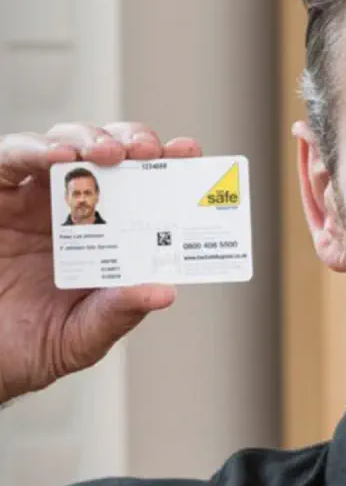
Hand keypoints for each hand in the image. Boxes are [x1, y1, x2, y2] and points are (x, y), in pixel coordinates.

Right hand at [0, 122, 201, 403]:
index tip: (188, 152)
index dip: (166, 162)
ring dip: (91, 139)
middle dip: (132, 141)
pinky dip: (34, 150)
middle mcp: (73, 208)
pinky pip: (12, 158)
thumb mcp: (83, 335)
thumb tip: (164, 292)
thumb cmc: (31, 345)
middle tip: (148, 150)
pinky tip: (59, 158)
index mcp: (106, 233)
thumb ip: (118, 312)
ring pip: (65, 143)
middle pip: (109, 151)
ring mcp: (32, 198)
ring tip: (109, 154)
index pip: (143, 184)